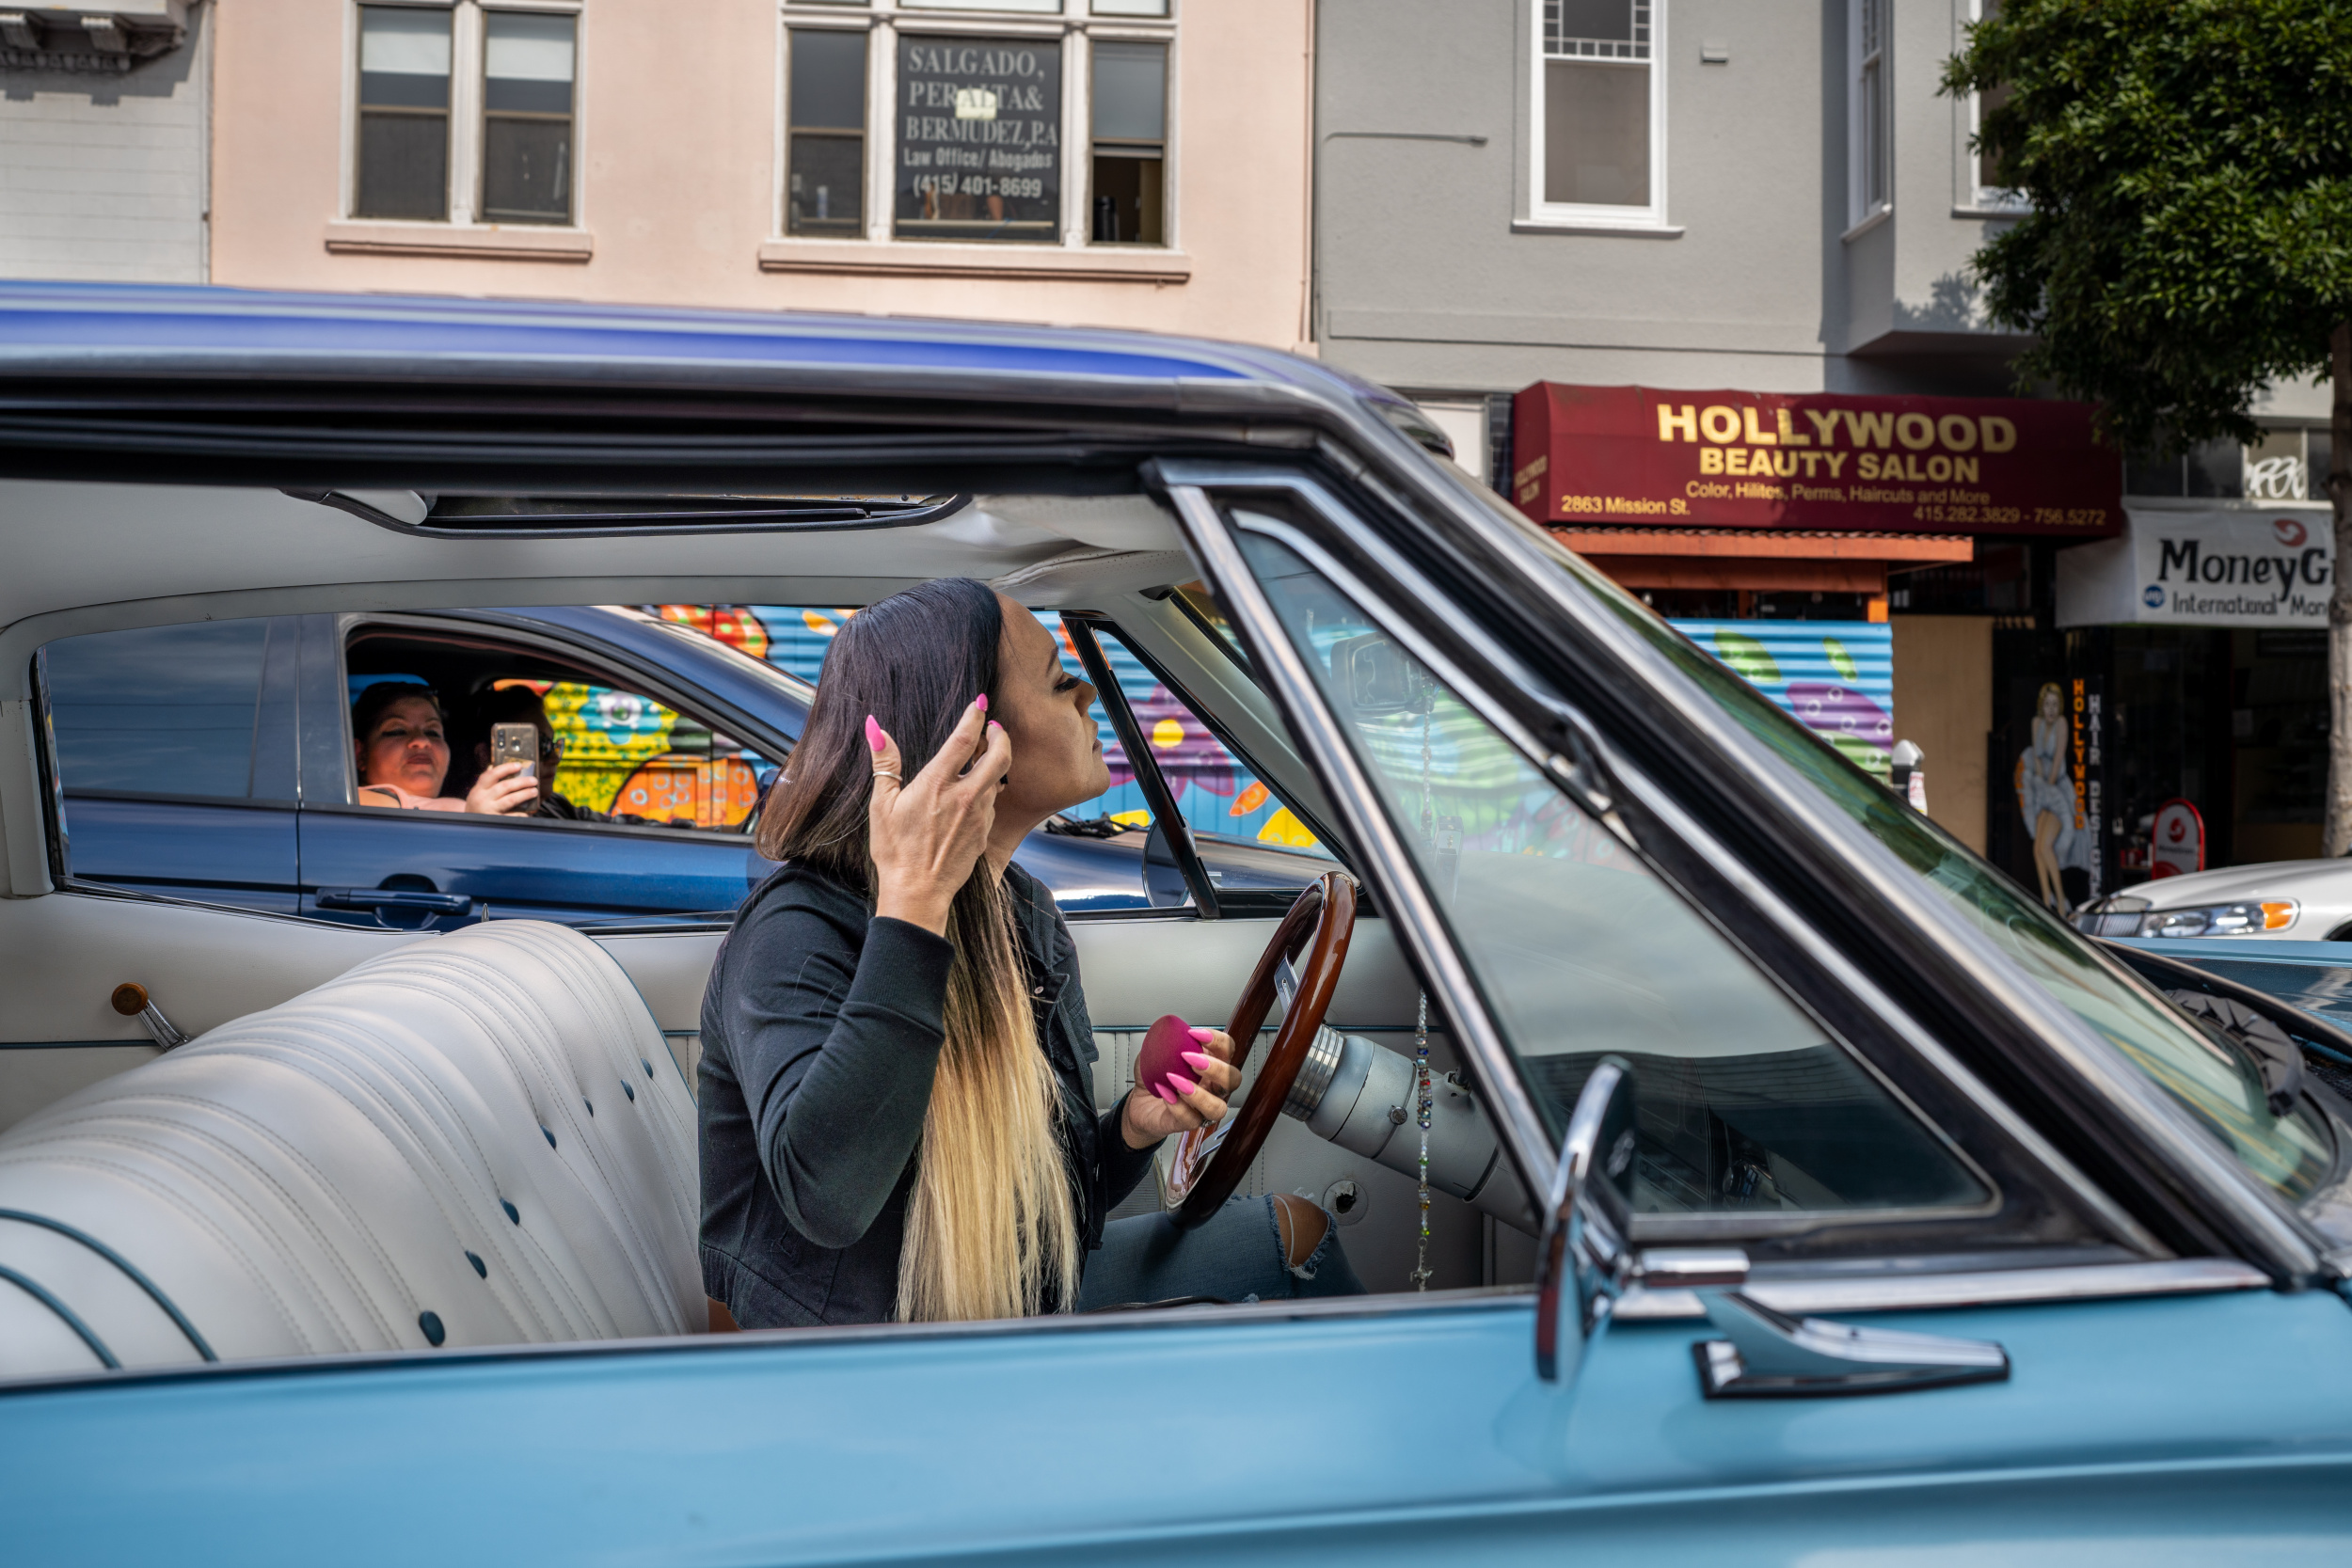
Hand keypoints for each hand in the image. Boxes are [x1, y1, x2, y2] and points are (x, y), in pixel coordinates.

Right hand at [464, 761, 538, 816]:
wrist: (468, 824)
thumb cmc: (477, 804)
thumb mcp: (478, 792)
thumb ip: (487, 780)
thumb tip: (496, 764)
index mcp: (479, 789)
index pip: (492, 774)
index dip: (506, 768)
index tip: (518, 765)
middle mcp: (483, 799)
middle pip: (505, 786)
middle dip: (521, 782)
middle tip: (533, 780)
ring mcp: (489, 810)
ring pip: (510, 800)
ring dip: (524, 794)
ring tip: (534, 791)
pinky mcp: (496, 821)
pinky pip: (512, 816)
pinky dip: (521, 813)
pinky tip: (528, 811)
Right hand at [868, 697, 1010, 936]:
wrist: (918, 892)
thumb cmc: (895, 850)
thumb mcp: (882, 805)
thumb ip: (885, 762)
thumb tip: (875, 727)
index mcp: (938, 784)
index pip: (965, 739)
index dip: (975, 717)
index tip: (979, 704)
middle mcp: (965, 796)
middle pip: (999, 755)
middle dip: (1000, 735)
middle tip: (994, 727)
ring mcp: (979, 816)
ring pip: (997, 779)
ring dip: (994, 764)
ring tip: (983, 757)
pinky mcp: (984, 832)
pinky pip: (991, 803)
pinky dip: (987, 790)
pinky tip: (974, 793)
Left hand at [1120, 1027, 1238, 1148]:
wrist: (1139, 1102)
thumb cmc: (1155, 1076)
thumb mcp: (1156, 1051)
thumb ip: (1165, 1040)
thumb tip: (1169, 1028)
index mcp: (1211, 1063)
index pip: (1228, 1049)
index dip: (1217, 1040)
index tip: (1194, 1034)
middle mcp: (1213, 1086)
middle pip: (1233, 1079)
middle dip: (1215, 1068)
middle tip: (1189, 1058)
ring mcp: (1203, 1107)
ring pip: (1218, 1107)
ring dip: (1198, 1093)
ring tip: (1175, 1080)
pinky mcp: (1188, 1123)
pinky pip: (1191, 1119)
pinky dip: (1177, 1106)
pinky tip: (1164, 1093)